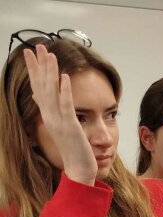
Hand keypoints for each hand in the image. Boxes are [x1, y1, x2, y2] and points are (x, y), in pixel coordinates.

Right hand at [23, 44, 97, 185]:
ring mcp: (59, 121)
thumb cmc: (72, 149)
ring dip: (51, 73)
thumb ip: (49, 110)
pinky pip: (66, 106)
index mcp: (47, 115)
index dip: (34, 70)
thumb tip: (37, 96)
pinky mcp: (70, 126)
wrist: (79, 170)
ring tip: (50, 55)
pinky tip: (65, 77)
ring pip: (52, 93)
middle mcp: (50, 116)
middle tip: (37, 46)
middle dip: (39, 65)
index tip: (30, 53)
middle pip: (42, 86)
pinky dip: (65, 91)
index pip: (38, 88)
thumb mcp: (59, 126)